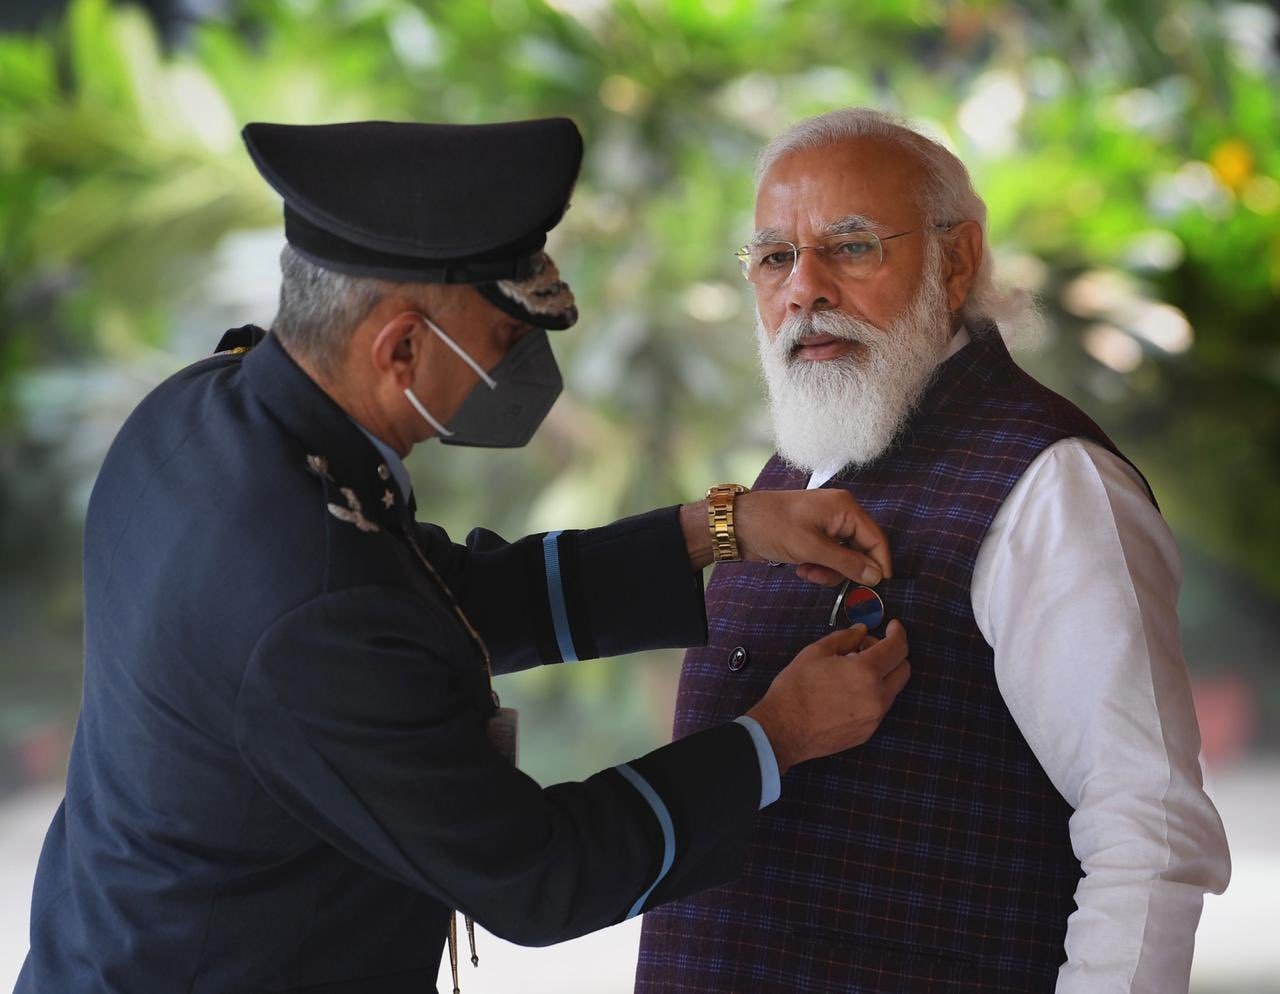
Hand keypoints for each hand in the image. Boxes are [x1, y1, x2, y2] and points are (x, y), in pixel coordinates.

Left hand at [681, 489, 890, 586]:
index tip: (877, 588)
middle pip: (860, 549)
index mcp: (845, 508)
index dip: (879, 564)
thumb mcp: (811, 548)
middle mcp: (840, 513)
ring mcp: (826, 524)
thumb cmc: (774, 528)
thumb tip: (876, 576)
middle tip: (823, 578)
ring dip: (829, 570)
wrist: (738, 525)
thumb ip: (846, 563)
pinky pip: (829, 556)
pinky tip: (801, 567)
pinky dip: (819, 566)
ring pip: (844, 557)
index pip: (876, 539)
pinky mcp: (814, 536)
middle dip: (844, 569)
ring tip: (807, 571)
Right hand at [745, 621, 909, 774]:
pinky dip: (872, 693)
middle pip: (904, 669)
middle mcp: (878, 696)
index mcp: (866, 671)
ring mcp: (875, 717)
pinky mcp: (868, 732)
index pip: (897, 648)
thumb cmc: (795, 688)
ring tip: (851, 672)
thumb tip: (862, 631)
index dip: (898, 632)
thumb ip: (845, 638)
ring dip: (882, 675)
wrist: (783, 730)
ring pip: (892, 689)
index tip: (892, 626)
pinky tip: (847, 692)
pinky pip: (879, 707)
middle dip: (892, 654)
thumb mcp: (816, 652)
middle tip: (865, 649)